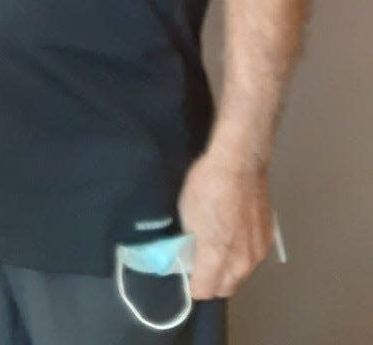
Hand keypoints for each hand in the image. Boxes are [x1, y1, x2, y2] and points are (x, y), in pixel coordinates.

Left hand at [177, 153, 272, 299]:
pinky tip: (234, 234)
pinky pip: (251, 259)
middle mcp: (241, 263)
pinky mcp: (268, 240)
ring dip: (227, 269)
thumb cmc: (207, 185)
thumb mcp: (187, 213)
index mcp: (218, 258)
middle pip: (225, 288)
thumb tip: (190, 255)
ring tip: (218, 246)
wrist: (239, 163)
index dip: (192, 284)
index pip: (204, 291)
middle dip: (211, 281)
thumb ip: (190, 243)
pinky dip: (241, 254)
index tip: (186, 271)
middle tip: (200, 261)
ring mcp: (258, 253)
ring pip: (239, 275)